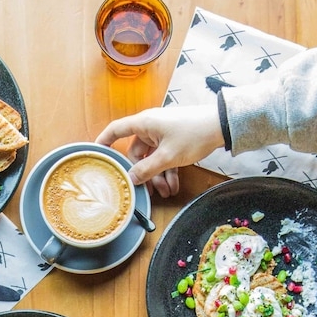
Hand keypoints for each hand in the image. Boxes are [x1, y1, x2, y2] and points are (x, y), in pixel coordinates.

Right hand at [96, 105, 223, 196]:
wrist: (221, 125)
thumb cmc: (193, 134)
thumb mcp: (167, 157)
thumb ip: (146, 170)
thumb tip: (131, 180)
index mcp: (144, 124)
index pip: (116, 130)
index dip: (103, 142)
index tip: (96, 155)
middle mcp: (150, 127)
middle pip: (136, 153)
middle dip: (143, 174)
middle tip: (149, 192)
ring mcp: (162, 134)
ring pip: (152, 159)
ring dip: (158, 177)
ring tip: (167, 193)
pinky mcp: (174, 140)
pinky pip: (164, 158)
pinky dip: (168, 171)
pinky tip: (174, 186)